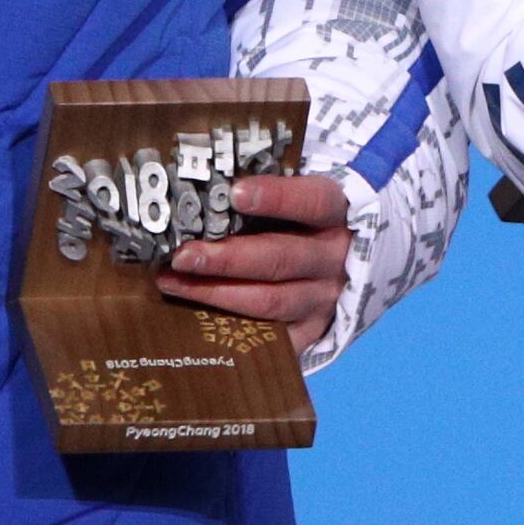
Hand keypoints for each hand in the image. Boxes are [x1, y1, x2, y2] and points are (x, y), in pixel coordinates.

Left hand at [151, 171, 353, 329]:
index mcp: (339, 215)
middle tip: (183, 255)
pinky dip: (235, 332)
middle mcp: (334, 259)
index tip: (234, 193)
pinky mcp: (314, 329)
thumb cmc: (310, 221)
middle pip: (280, 259)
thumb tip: (211, 185)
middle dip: (227, 258)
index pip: (312, 202)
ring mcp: (324, 299)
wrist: (350, 265)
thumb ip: (271, 192)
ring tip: (172, 283)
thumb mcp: (305, 199)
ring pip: (270, 301)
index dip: (276, 198)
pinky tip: (198, 322)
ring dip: (216, 293)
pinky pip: (273, 339)